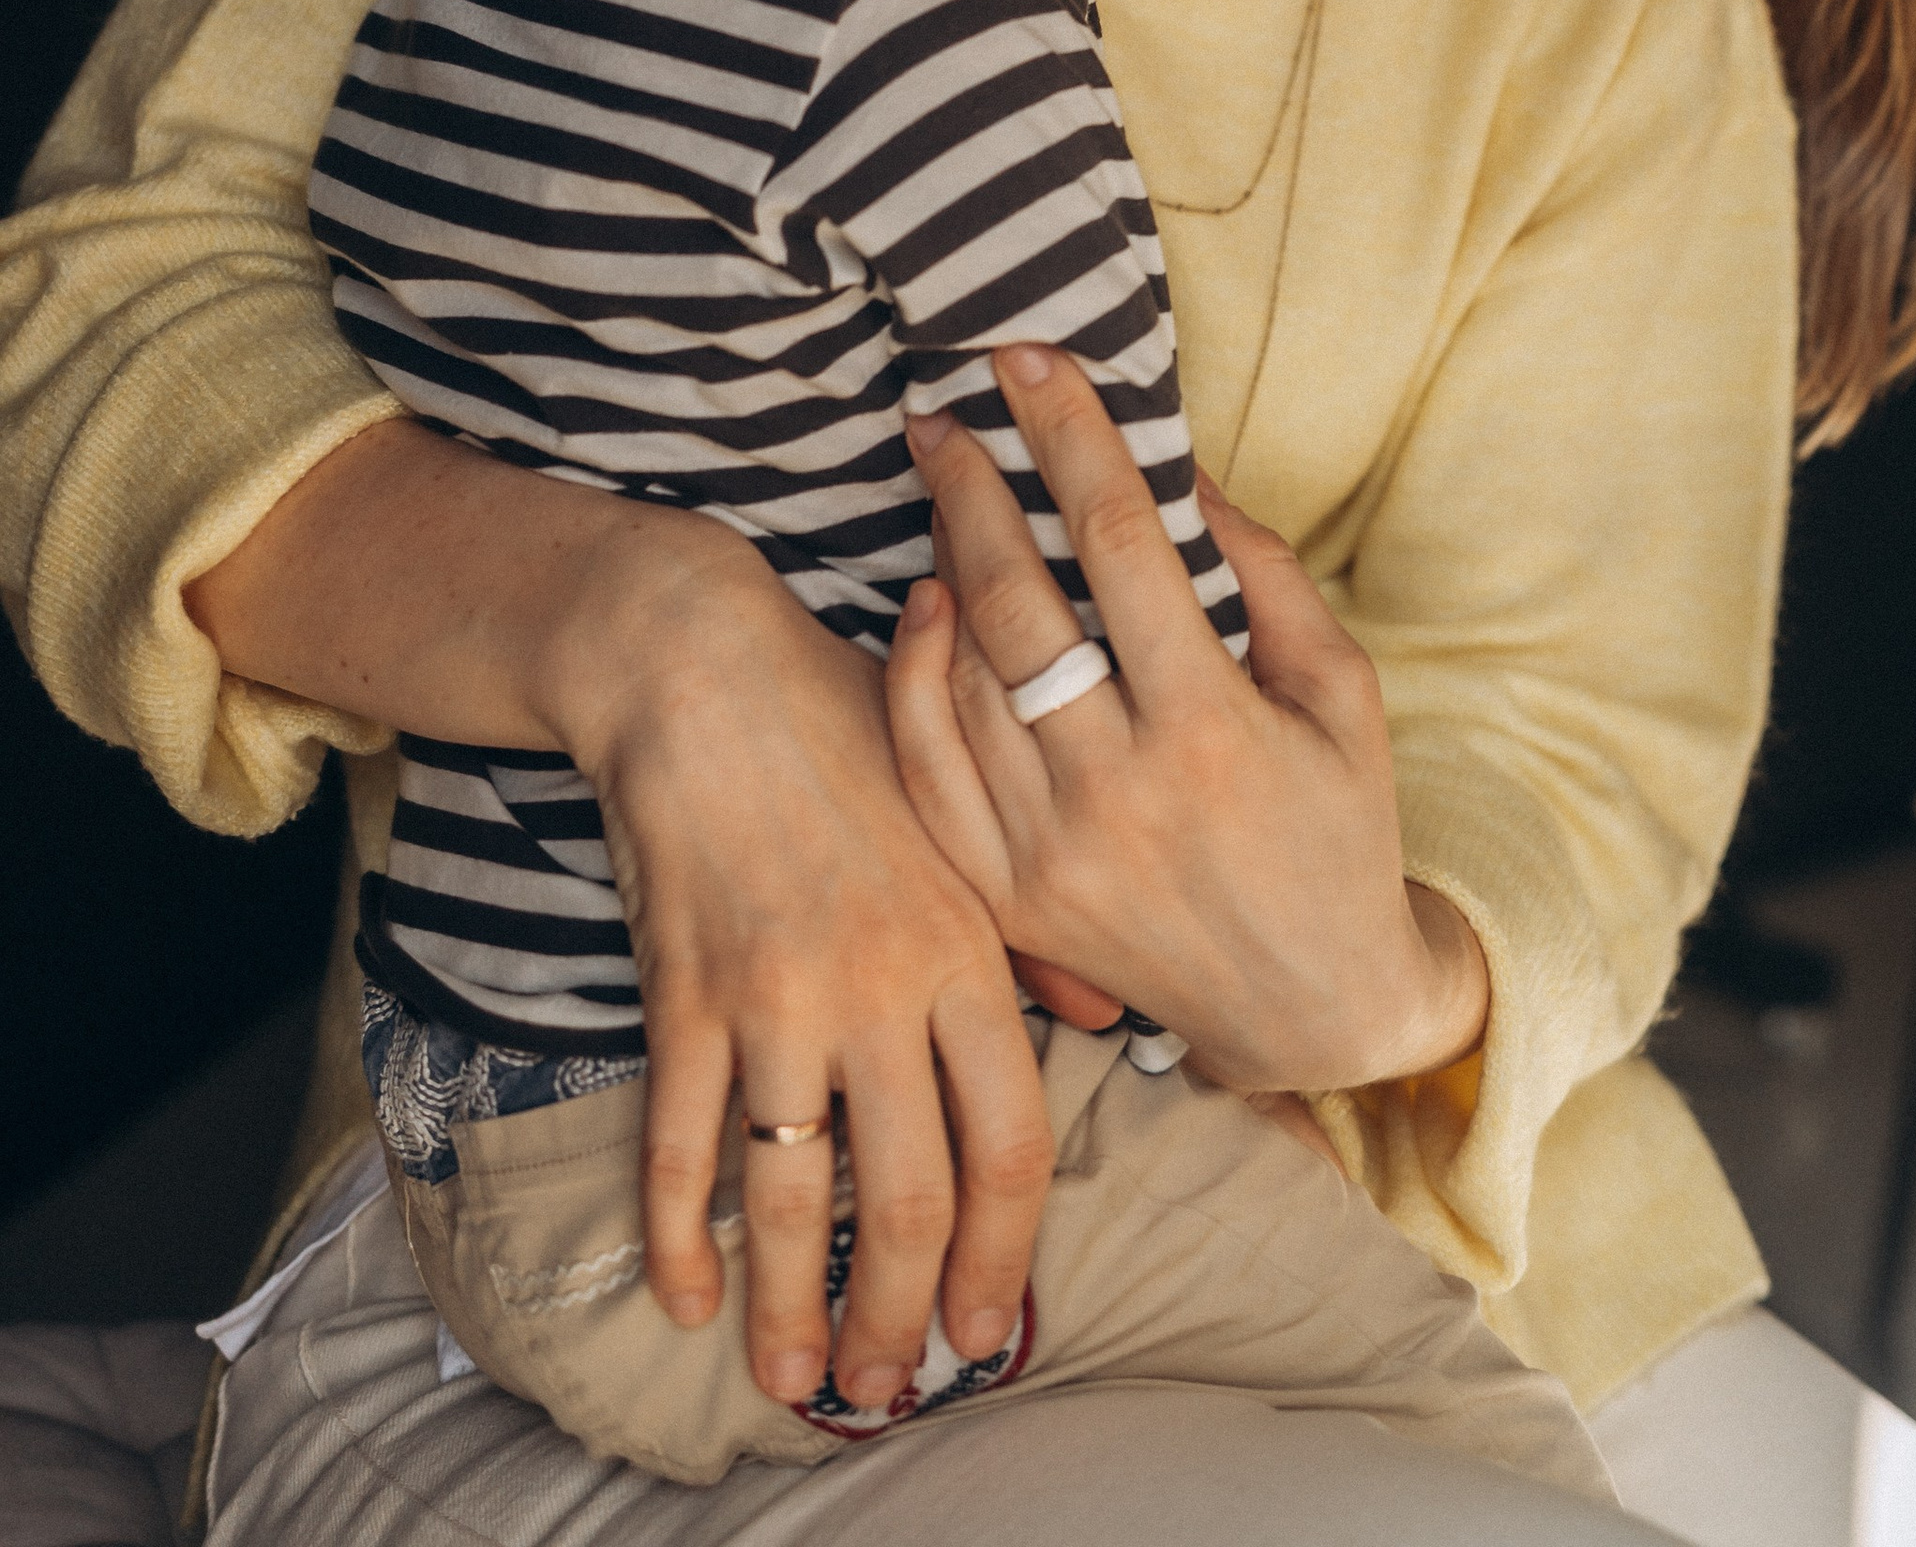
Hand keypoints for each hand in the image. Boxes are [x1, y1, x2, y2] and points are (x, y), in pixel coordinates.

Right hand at [532, 506, 1051, 1415]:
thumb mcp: (962, 813)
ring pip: (795, 1193)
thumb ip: (1031, 930)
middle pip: (910, 1192)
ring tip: (796, 1381)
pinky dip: (681, 1232)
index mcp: (964, 947)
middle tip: (893, 1387)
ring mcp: (779, 994)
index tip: (993, 1331)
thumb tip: (1098, 1030)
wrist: (702, 665)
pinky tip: (687, 1297)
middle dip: (905, 1310)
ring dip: (793, 1304)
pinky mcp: (685, 989)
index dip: (1004, 1253)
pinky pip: (683, 1142)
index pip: (1010, 1139)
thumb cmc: (842, 729)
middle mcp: (882, 985)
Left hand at [885, 350, 1489, 1094]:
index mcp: (1211, 726)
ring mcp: (1051, 853)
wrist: (1315, 1011)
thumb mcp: (1342, 691)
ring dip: (942, 565)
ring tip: (944, 492)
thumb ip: (1264, 574)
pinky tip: (924, 606)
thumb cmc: (1340, 828)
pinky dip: (913, 679)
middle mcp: (1118, 789)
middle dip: (973, 486)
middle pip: (1016, 600)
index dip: (1069, 435)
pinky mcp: (1010, 899)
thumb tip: (1181, 470)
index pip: (1117, 540)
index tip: (1029, 361)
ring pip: (964, 678)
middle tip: (946, 415)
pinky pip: (930, 771)